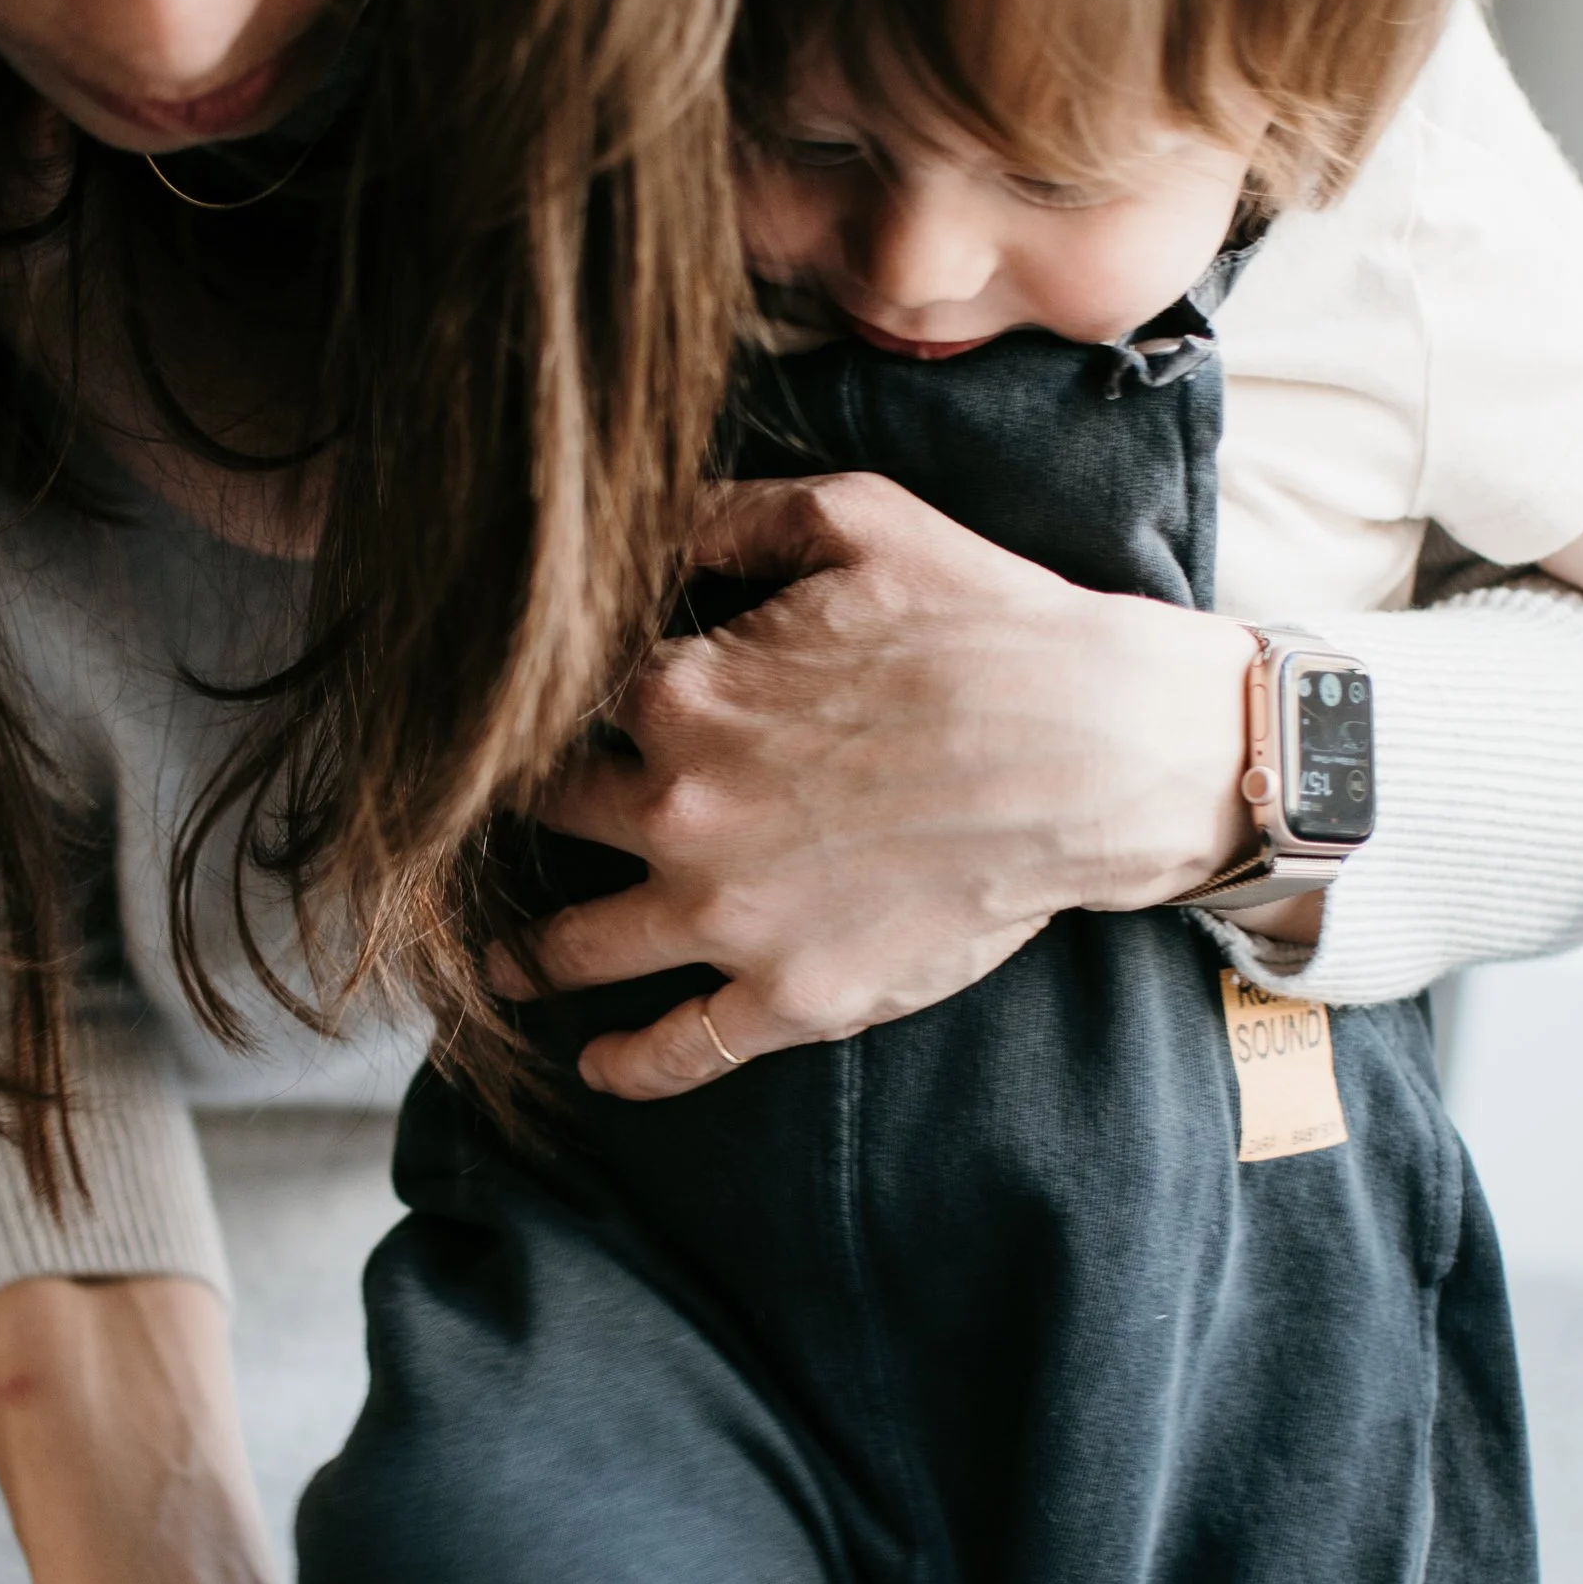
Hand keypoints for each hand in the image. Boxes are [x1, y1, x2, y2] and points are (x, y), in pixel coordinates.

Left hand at [512, 473, 1258, 1098]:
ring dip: (524, 956)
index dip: (535, 707)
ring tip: (502, 962)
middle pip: (547, 821)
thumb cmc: (987, 626)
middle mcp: (677, 809)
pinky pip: (674, 1052)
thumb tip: (644, 525)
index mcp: (679, 690)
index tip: (516, 719)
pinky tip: (593, 1062)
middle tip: (484, 837)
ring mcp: (728, 917)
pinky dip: (621, 1065)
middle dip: (511, 824)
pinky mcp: (792, 999)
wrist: (1098, 751)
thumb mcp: (857, 520)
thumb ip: (731, 517)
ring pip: (576, 949)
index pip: (556, 701)